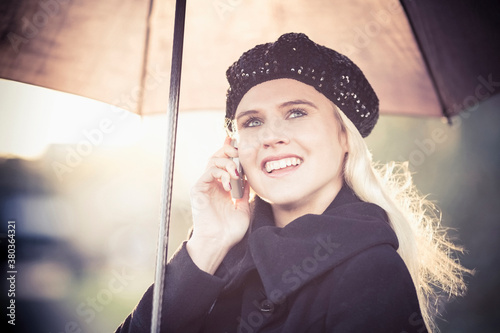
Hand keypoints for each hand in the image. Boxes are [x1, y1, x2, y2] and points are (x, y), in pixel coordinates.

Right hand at [187, 137, 249, 273]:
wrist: (218, 242)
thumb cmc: (230, 230)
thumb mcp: (244, 207)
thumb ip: (245, 191)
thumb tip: (250, 176)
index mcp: (222, 187)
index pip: (225, 163)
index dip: (231, 151)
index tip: (240, 143)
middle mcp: (213, 184)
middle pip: (218, 156)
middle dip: (229, 151)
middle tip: (240, 154)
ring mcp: (205, 185)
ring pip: (213, 160)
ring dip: (228, 163)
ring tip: (237, 174)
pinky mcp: (198, 189)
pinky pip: (209, 171)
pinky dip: (221, 173)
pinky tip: (229, 185)